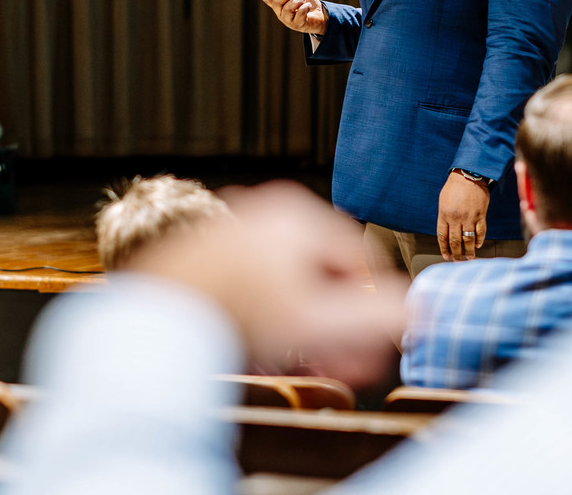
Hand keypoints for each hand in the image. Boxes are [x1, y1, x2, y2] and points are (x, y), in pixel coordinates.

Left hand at [129, 181, 405, 387]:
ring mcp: (234, 227)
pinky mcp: (206, 250)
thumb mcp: (318, 320)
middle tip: (340, 361)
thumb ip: (375, 316)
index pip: (362, 259)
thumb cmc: (233, 312)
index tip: (369, 343)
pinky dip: (267, 309)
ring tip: (302, 359)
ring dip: (304, 321)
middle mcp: (267, 210)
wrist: (153, 315)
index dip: (373, 306)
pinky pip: (253, 279)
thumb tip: (418, 311)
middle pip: (322, 270)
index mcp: (301, 214)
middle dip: (337, 321)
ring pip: (288, 278)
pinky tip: (263, 344)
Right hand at [251, 0, 327, 34]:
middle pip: (277, 3)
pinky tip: (308, 6)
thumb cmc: (309, 4)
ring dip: (297, 2)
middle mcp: (282, 14)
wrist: (322, 15)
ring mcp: (289, 21)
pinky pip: (299, 14)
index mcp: (281, 6)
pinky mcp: (297, 25)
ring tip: (303, 1)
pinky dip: (305, 7)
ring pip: (287, 9)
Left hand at [436, 171, 489, 260]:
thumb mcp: (443, 200)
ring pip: (468, 239)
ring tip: (470, 257)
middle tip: (457, 261)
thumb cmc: (454, 186)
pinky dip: (479, 240)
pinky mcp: (481, 215)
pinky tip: (478, 245)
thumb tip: (446, 231)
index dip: (444, 248)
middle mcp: (456, 218)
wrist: (469, 175)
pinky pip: (480, 231)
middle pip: (455, 241)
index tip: (446, 256)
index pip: (442, 236)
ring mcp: (469, 217)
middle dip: (456, 253)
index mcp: (444, 214)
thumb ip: (444, 216)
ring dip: (469, 250)